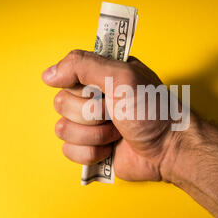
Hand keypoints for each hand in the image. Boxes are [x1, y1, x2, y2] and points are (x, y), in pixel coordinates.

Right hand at [42, 50, 184, 181]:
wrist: (169, 149)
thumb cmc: (153, 110)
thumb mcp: (122, 76)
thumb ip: (83, 65)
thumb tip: (48, 74)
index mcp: (101, 75)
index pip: (67, 74)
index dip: (82, 87)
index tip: (102, 91)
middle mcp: (93, 97)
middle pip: (62, 103)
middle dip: (91, 113)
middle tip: (115, 114)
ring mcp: (90, 124)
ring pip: (63, 129)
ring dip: (94, 134)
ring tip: (118, 132)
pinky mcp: (90, 148)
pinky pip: (69, 151)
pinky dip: (91, 152)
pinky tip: (111, 148)